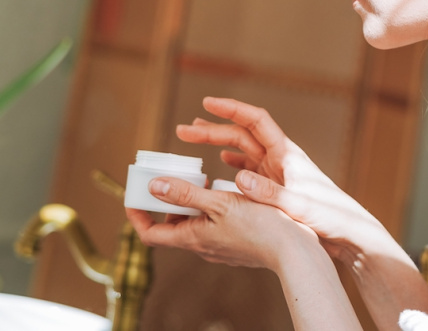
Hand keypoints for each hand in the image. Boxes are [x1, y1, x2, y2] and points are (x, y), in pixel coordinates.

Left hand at [128, 176, 364, 330]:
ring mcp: (219, 246)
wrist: (293, 248)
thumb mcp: (219, 203)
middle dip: (166, 202)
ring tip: (200, 180)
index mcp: (193, 238)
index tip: (134, 197)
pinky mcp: (235, 243)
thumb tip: (154, 186)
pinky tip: (224, 191)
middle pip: (172, 226)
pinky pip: (213, 224)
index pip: (150, 234)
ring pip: (194, 223)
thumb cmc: (258, 227)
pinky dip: (209, 207)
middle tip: (169, 179)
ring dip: (190, 202)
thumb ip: (186, 194)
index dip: (137, 215)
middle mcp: (203, 246)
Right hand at [177, 97, 386, 262]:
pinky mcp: (276, 188)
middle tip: (183, 130)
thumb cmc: (329, 216)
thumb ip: (267, 191)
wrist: (349, 233)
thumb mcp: (297, 204)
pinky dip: (231, 164)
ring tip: (192, 140)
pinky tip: (219, 166)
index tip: (207, 102)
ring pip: (242, 151)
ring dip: (217, 145)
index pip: (255, 120)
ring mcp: (277, 172)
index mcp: (286, 153)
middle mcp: (280, 158)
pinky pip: (248, 169)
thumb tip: (236, 175)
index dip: (231, 108)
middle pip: (241, 135)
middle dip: (212, 130)